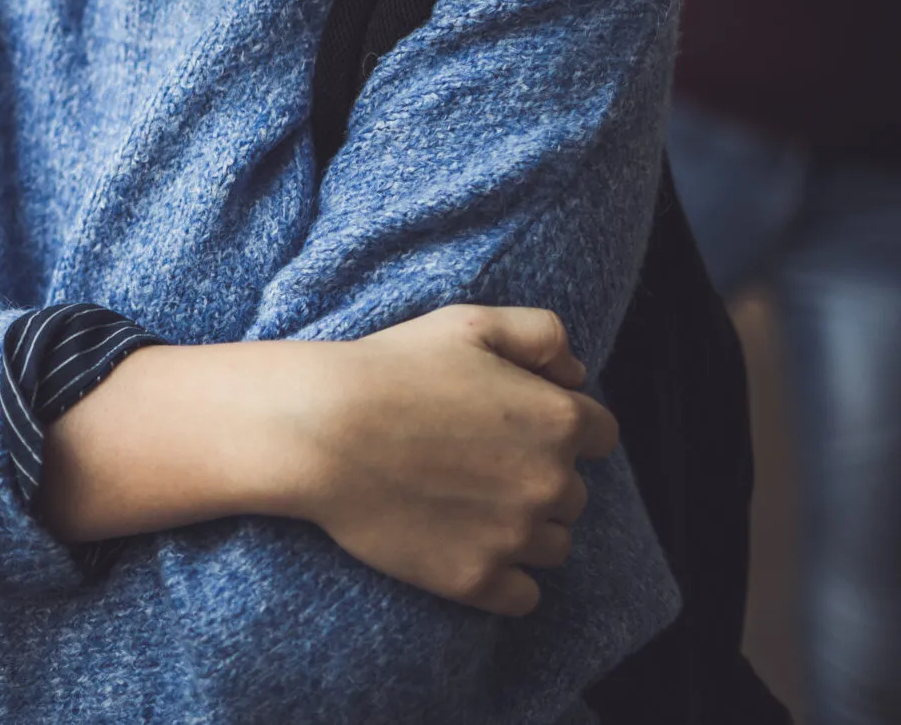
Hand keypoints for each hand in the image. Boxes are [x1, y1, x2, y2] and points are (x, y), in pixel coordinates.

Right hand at [275, 305, 617, 615]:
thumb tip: (576, 376)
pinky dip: (504, 579)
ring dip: (522, 529)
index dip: (555, 426)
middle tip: (472, 462)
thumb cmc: (390, 369)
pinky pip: (524, 596)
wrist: (319, 430)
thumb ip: (541, 333)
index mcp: (558, 421)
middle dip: (535, 479)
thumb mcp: (468, 322)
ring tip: (463, 505)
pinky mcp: (477, 580)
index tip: (510, 426)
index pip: (599, 435)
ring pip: (553, 546)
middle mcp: (551, 484)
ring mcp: (515, 537)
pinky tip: (464, 547)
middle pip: (573, 494)